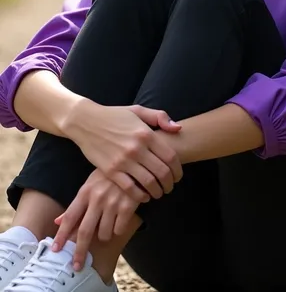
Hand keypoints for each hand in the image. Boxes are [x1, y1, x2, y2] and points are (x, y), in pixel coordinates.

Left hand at [52, 169, 141, 269]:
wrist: (135, 163)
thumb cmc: (110, 175)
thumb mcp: (91, 184)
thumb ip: (76, 204)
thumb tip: (57, 221)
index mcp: (85, 192)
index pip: (69, 217)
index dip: (62, 235)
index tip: (55, 250)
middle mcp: (97, 198)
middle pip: (84, 232)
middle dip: (79, 252)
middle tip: (77, 265)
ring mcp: (113, 202)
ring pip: (103, 234)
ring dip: (104, 234)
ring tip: (109, 222)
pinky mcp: (128, 206)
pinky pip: (119, 230)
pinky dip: (118, 228)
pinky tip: (121, 217)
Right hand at [67, 102, 182, 199]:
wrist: (85, 122)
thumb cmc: (114, 115)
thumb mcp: (138, 110)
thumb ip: (160, 117)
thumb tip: (178, 128)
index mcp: (146, 133)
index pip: (171, 157)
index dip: (178, 170)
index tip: (178, 176)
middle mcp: (136, 148)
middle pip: (162, 172)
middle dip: (170, 184)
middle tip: (170, 187)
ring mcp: (123, 161)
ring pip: (148, 183)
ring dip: (157, 192)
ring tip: (158, 193)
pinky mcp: (110, 171)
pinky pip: (130, 188)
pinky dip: (140, 196)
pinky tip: (144, 196)